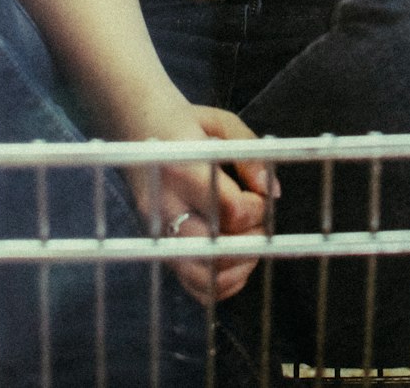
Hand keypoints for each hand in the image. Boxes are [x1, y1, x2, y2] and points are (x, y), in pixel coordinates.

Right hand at [124, 102, 278, 305]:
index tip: (260, 194)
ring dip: (238, 266)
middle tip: (257, 221)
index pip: (231, 210)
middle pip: (217, 249)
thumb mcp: (222, 123)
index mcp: (183, 168)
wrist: (137, 128)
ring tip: (248, 241)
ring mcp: (158, 231)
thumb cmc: (186, 125)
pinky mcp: (159, 247)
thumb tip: (272, 191)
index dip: (258, 209)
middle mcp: (166, 205)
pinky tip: (233, 260)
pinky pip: (193, 287)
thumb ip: (250, 153)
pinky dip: (221, 283)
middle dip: (250, 241)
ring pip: (203, 276)